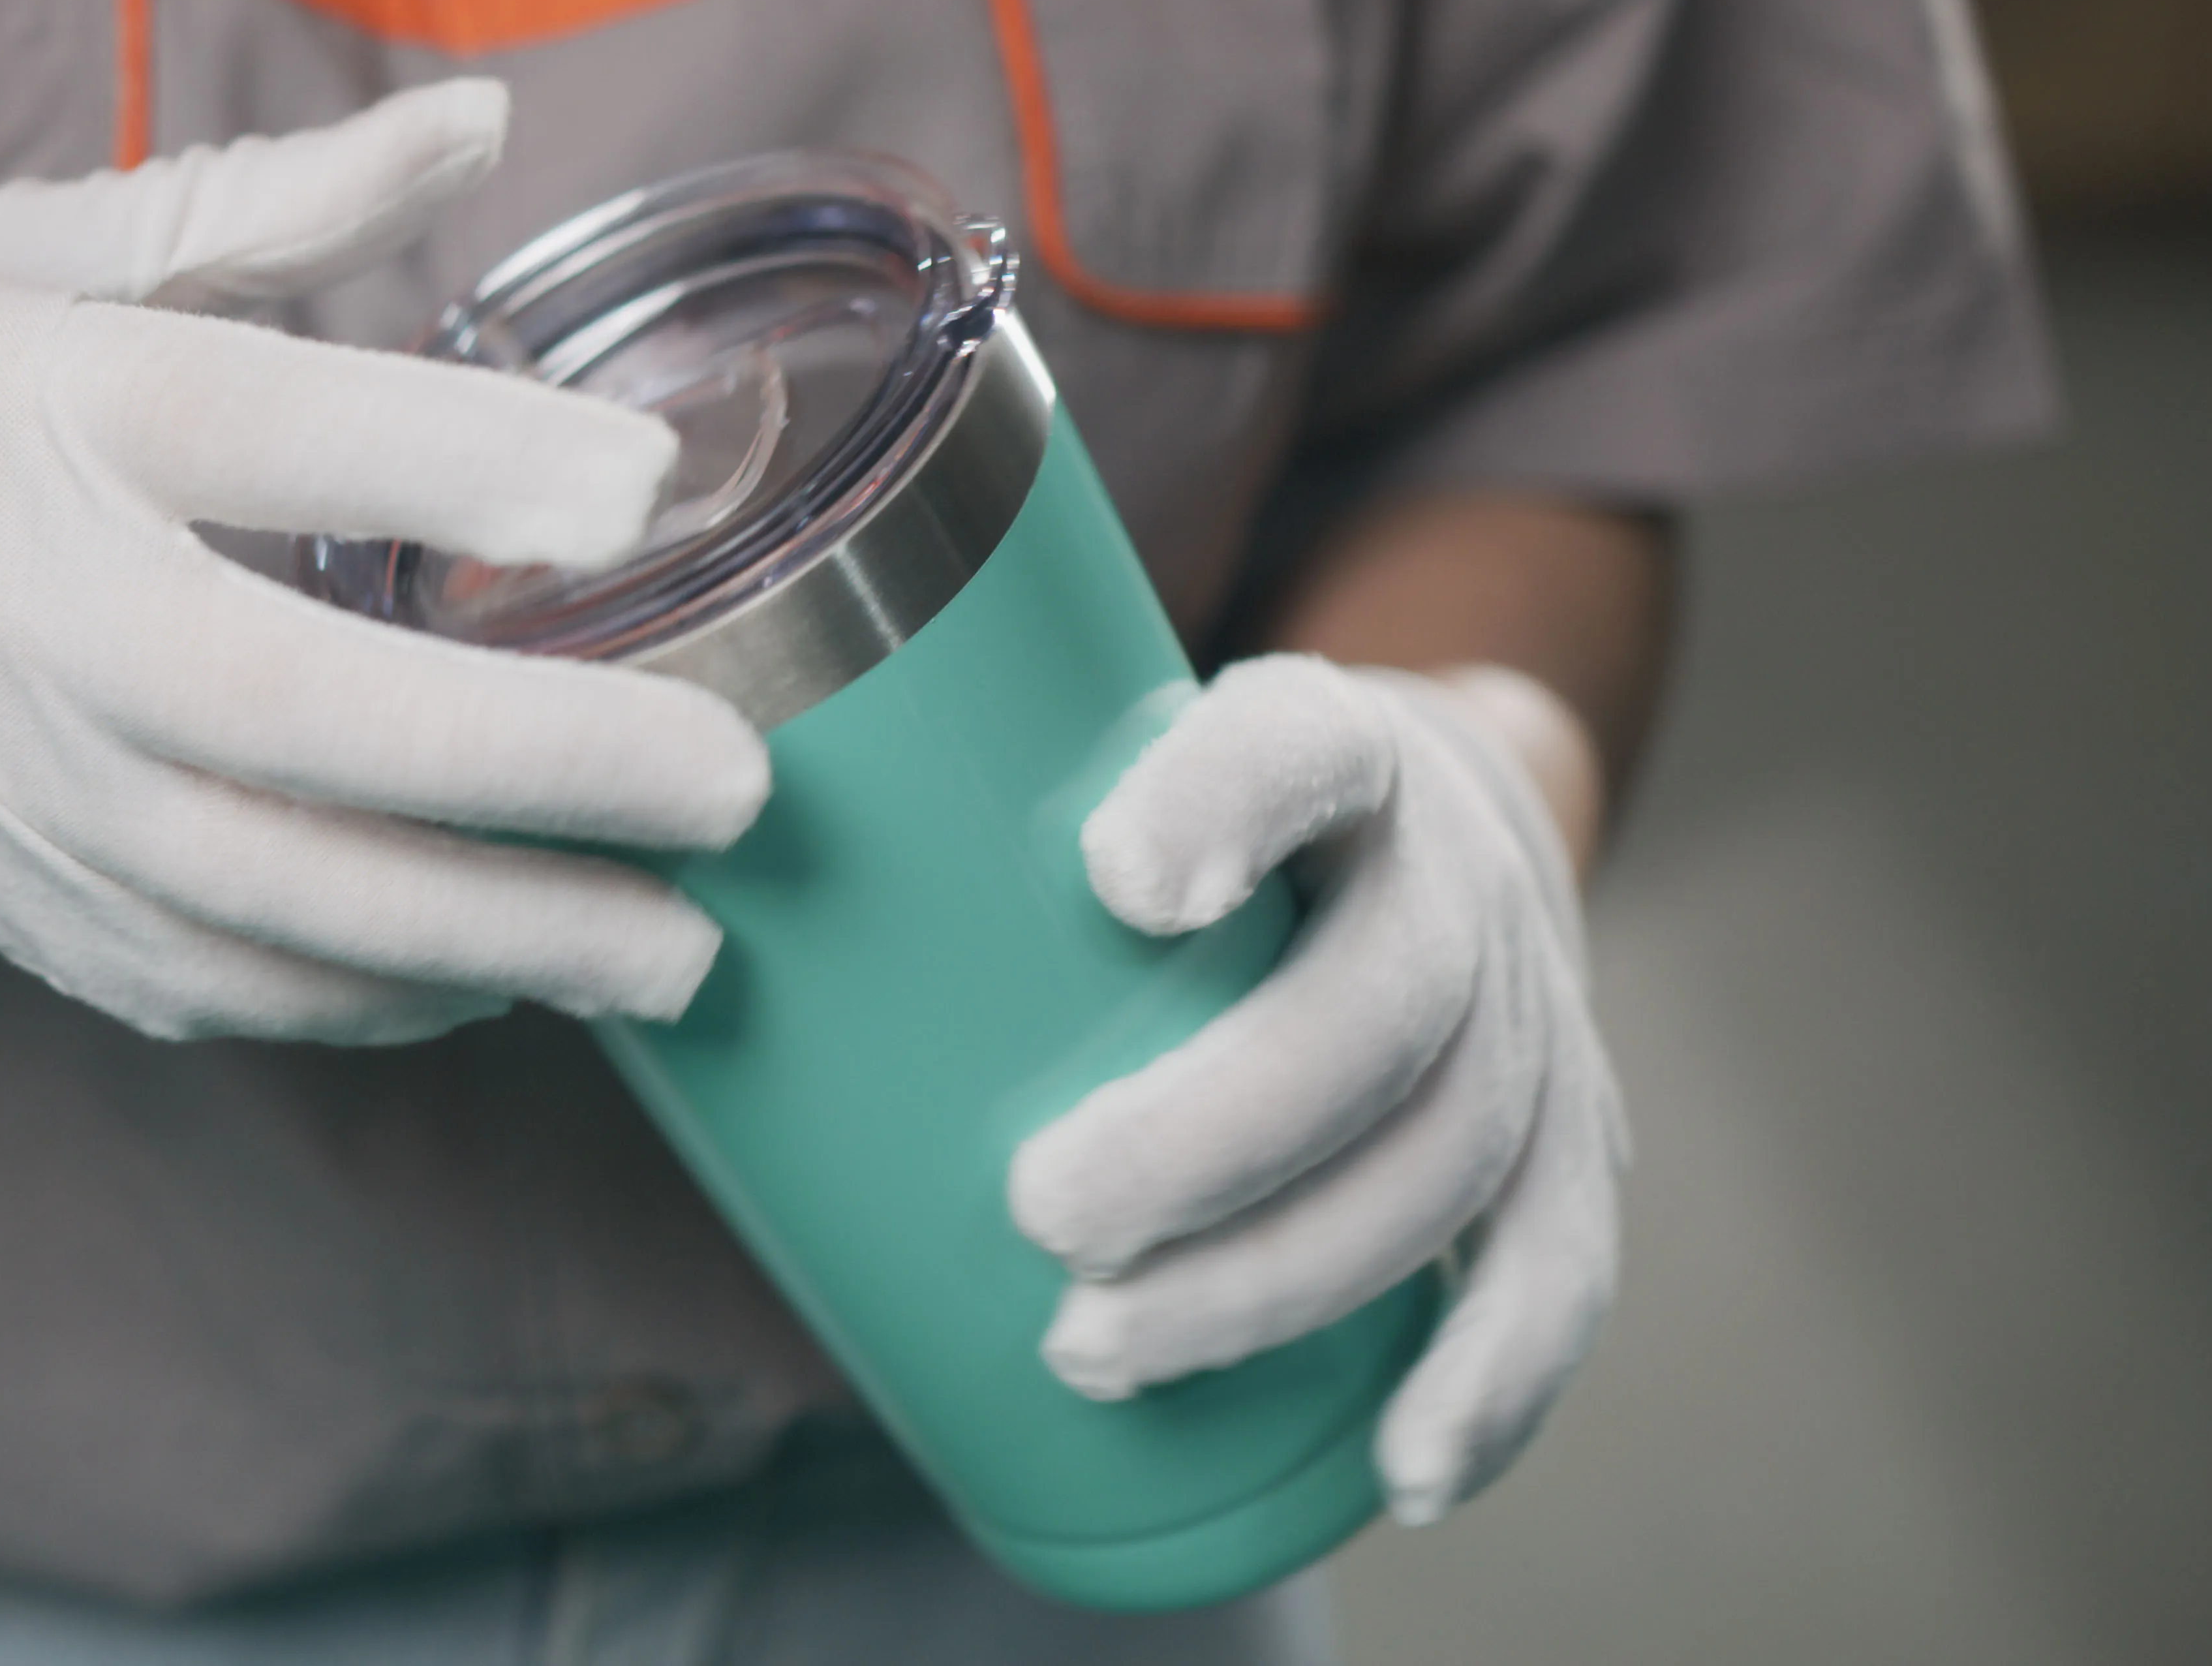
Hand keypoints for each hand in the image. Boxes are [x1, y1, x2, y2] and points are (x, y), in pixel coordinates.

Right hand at [0, 82, 769, 1042]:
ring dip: (498, 942)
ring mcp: (12, 785)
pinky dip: (367, 998)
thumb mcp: (22, 243)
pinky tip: (495, 980)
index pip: (284, 434)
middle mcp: (30, 613)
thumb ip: (271, 205)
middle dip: (547, 775)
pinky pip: (210, 978)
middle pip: (314, 723)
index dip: (482, 464)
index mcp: (39, 408)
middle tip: (741, 798)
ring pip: (282, 904)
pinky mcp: (1, 897)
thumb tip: (482, 124)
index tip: (652, 491)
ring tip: (677, 955)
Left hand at [1007, 656, 1629, 1522]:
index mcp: (1333, 748)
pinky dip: (1492, 1379)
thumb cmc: (1178, 818)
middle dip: (1216, 1130)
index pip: (1304, 743)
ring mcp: (1534, 1015)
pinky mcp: (1566, 1138)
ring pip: (1449, 1155)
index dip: (1229, 801)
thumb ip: (934, 815)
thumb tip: (645, 908)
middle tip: (1044, 1208)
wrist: (1417, 821)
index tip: (1119, 874)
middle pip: (1380, 1004)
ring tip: (1099, 1345)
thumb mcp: (1093, 755)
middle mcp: (1455, 877)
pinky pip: (1553, 1267)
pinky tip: (1402, 1467)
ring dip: (1283, 1277)